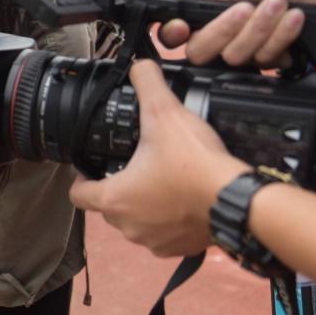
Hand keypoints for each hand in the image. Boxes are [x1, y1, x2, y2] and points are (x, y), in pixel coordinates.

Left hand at [69, 61, 248, 256]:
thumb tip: (140, 68)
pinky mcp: (181, 247)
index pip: (78, 194)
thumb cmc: (196, 164)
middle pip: (109, 207)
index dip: (81, 178)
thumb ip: (148, 85)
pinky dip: (171, 219)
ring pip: (138, 222)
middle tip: (136, 165)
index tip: (92, 166)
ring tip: (162, 179)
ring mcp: (155, 241)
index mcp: (115, 199)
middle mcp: (129, 226)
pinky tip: (184, 197)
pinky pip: (165, 234)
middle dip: (119, 187)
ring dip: (145, 204)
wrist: (238, 199)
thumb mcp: (164, 114)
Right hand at [154, 0, 315, 65]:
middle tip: (244, 7)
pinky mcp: (273, 54)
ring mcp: (248, 43)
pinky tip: (295, 18)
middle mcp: (223, 26)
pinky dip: (281, 37)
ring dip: (259, 29)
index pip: (175, 30)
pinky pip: (266, 60)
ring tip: (279, 2)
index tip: (182, 27)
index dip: (174, 33)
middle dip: (223, 30)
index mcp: (206, 1)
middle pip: (200, 50)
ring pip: (234, 56)